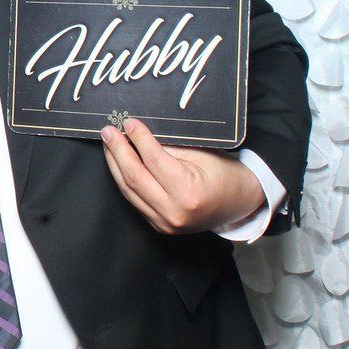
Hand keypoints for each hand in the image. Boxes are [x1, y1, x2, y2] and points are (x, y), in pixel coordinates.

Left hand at [101, 117, 264, 234]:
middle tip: (108, 131)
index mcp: (187, 193)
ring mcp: (165, 223)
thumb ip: (168, 147)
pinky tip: (119, 163)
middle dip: (118, 151)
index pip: (153, 160)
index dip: (137, 139)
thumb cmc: (225, 173)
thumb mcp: (201, 154)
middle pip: (134, 177)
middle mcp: (173, 212)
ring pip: (129, 190)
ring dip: (116, 164)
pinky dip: (125, 179)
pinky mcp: (159, 226)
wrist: (240, 202)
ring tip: (109, 143)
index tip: (127, 122)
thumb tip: (137, 134)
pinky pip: (135, 200)